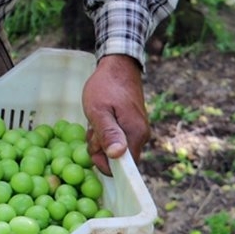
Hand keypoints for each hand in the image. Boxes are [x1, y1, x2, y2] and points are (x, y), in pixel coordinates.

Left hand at [81, 54, 150, 176]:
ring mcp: (138, 130)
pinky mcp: (134, 125)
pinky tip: (101, 119)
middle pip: (119, 159)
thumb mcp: (99, 110)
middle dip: (101, 149)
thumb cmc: (105, 86)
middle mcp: (141, 136)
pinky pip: (119, 138)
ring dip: (102, 139)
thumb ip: (108, 133)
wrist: (118, 65)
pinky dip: (107, 132)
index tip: (94, 144)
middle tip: (93, 128)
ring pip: (117, 149)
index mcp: (135, 134)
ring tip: (96, 120)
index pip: (123, 168)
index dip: (105, 162)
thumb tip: (116, 156)